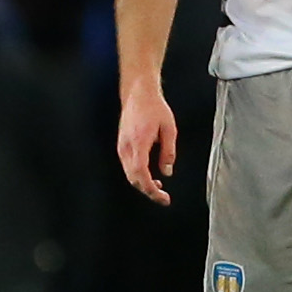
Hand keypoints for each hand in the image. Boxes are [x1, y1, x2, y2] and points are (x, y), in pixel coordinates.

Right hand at [117, 82, 176, 202]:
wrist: (138, 93)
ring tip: (158, 187)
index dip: (151, 189)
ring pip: (129, 174)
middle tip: (163, 198)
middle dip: (148, 191)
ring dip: (142, 183)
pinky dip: (137, 175)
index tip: (163, 197)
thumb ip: (168, 152)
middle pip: (133, 178)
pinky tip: (149, 175)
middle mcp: (127, 146)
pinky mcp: (122, 144)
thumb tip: (167, 172)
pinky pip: (127, 166)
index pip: (141, 174)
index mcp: (139, 143)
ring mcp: (122, 146)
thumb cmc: (154, 108)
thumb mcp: (169, 129)